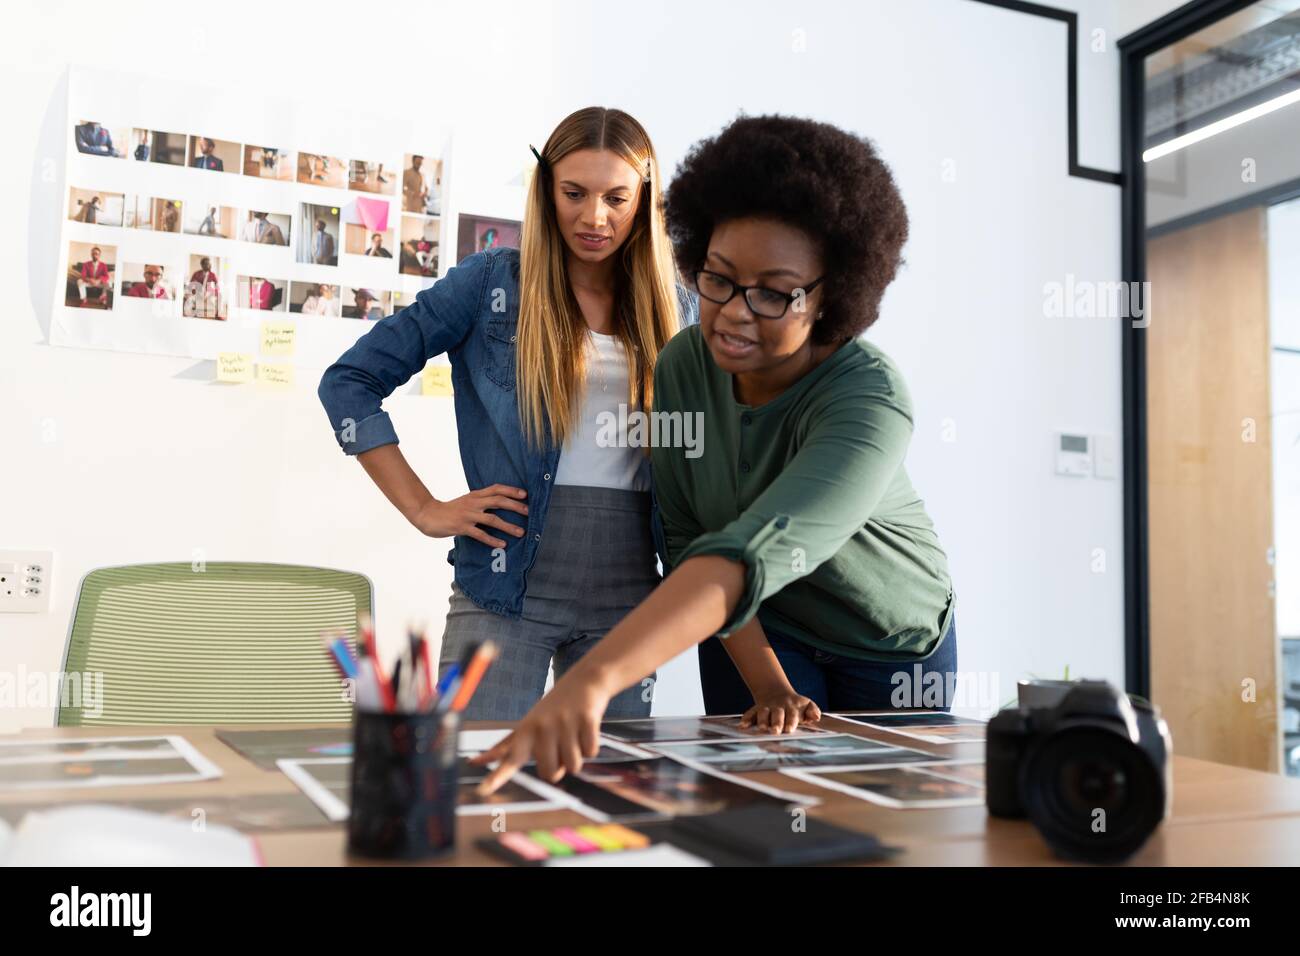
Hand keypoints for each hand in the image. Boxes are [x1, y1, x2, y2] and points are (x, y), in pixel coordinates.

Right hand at [410, 484, 527, 547]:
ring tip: (521, 532)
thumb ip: (481, 501)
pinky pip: (480, 534)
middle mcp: (473, 503)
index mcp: (475, 495)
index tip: (525, 494)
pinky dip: (492, 539)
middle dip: (515, 506)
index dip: (511, 490)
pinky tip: (502, 544)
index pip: (496, 489)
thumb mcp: (466, 501)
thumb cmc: (449, 509)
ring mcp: (468, 515)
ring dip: (508, 526)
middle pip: (498, 501)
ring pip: (492, 519)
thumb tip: (498, 504)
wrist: (428, 514)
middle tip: (529, 512)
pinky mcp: (462, 527)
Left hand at [472, 671, 613, 794]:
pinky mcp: (586, 719)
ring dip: (576, 755)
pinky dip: (591, 745)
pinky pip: (591, 752)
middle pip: (550, 774)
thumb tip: (474, 762)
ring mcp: (564, 723)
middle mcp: (542, 727)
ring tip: (572, 734)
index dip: (496, 777)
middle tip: (559, 743)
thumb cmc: (553, 708)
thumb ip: (505, 747)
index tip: (481, 791)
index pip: (509, 759)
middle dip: (559, 765)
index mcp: (526, 731)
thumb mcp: (527, 723)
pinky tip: (586, 728)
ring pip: (573, 766)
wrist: (585, 679)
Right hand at [739, 690, 820, 733]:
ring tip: (762, 728)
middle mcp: (778, 707)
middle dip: (776, 723)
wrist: (776, 692)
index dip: (790, 722)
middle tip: (775, 731)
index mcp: (792, 707)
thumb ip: (813, 711)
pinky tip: (743, 726)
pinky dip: (746, 719)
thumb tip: (816, 716)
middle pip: (777, 714)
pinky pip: (750, 712)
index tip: (789, 730)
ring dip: (762, 720)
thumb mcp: (807, 704)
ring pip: (763, 712)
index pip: (792, 714)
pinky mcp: (756, 709)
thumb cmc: (795, 705)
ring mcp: (767, 707)